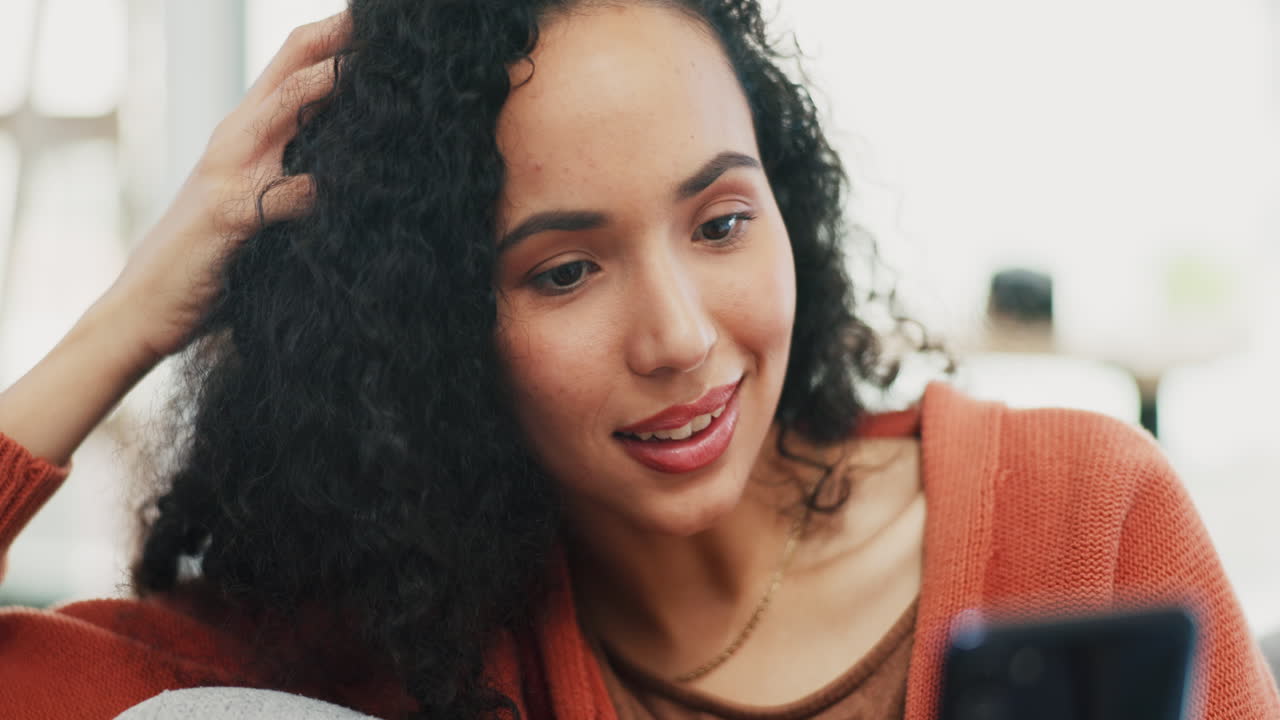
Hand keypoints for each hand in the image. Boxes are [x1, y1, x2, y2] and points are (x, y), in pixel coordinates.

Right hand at [102, 10, 350, 362]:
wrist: (145, 305)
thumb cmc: (208, 255)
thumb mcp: (253, 199)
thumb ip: (291, 171)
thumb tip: (354, 162)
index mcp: (244, 130)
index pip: (292, 61)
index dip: (334, 35)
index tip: (383, 26)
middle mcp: (236, 137)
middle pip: (292, 64)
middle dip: (339, 39)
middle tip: (390, 26)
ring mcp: (230, 171)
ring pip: (287, 107)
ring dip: (330, 84)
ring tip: (377, 70)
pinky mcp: (230, 216)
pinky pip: (285, 193)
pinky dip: (322, 187)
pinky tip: (358, 185)